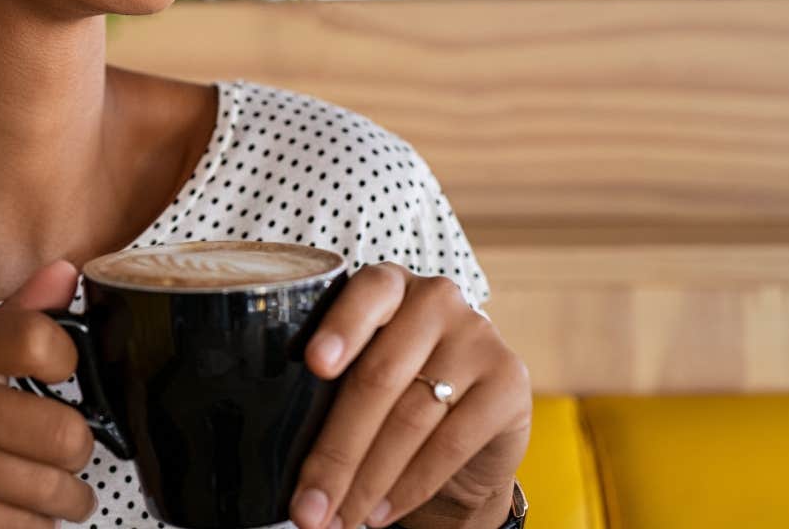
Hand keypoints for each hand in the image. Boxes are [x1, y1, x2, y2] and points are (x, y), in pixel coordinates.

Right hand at [0, 260, 97, 528]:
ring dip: (63, 500)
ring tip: (48, 493)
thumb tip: (68, 272)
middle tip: (62, 457)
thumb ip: (8, 320)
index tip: (57, 379)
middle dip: (76, 454)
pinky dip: (30, 528)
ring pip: (51, 493)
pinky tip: (9, 514)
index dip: (66, 362)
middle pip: (64, 432)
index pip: (40, 339)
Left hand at [289, 263, 531, 528]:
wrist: (471, 424)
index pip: (365, 295)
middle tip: (306, 507)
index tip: (314, 364)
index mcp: (388, 284)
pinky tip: (380, 511)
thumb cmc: (394, 391)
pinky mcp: (509, 382)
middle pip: (378, 378)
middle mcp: (436, 299)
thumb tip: (279, 451)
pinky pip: (452, 442)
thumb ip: (331, 384)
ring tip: (338, 518)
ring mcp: (478, 337)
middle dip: (336, 453)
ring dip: (368, 480)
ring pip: (411, 418)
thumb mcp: (361, 371)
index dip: (339, 328)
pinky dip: (411, 485)